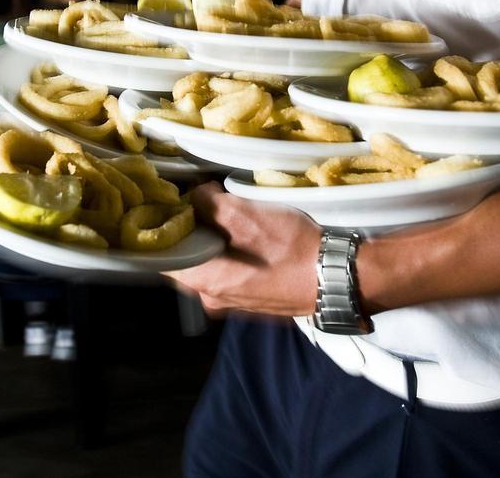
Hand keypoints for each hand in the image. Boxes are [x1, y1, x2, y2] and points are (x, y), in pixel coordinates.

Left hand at [165, 183, 319, 316]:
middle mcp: (212, 298)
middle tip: (200, 203)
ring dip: (213, 241)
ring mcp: (233, 302)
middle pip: (186, 259)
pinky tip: (247, 235)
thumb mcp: (245, 214)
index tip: (169, 205)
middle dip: (191, 231)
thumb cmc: (290, 247)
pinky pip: (230, 273)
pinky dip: (232, 253)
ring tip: (226, 215)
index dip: (162, 227)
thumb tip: (195, 196)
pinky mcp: (253, 299)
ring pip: (209, 265)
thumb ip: (208, 203)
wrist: (337, 276)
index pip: (161, 256)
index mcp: (204, 281)